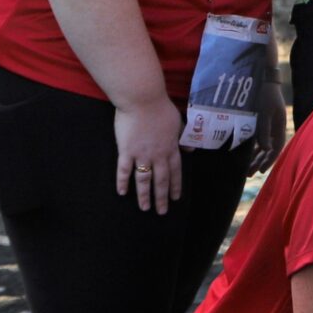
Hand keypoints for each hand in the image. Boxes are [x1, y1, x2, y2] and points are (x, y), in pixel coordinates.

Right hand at [113, 94, 184, 213]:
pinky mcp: (126, 151)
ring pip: (144, 180)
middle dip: (162, 197)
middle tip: (161, 212)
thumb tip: (190, 149)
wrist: (143, 100)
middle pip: (161, 180)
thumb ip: (183, 137)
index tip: (176, 199)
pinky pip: (124, 170)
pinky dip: (123, 182)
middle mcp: (158, 154)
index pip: (175, 171)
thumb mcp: (179, 123)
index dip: (175, 186)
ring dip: (144, 195)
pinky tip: (122, 193)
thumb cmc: (160, 109)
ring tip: (145, 208)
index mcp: (171, 147)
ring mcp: (141, 154)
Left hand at [249, 70, 288, 171]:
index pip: (277, 147)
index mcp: (279, 124)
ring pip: (264, 144)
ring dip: (256, 156)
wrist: (262, 77)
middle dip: (260, 161)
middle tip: (249, 174)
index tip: (261, 171)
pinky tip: (247, 153)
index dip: (269, 160)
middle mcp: (276, 126)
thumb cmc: (263, 93)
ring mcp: (269, 122)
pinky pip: (260, 137)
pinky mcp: (262, 119)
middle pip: (270, 148)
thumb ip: (264, 131)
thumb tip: (266, 149)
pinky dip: (254, 146)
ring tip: (247, 167)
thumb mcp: (263, 113)